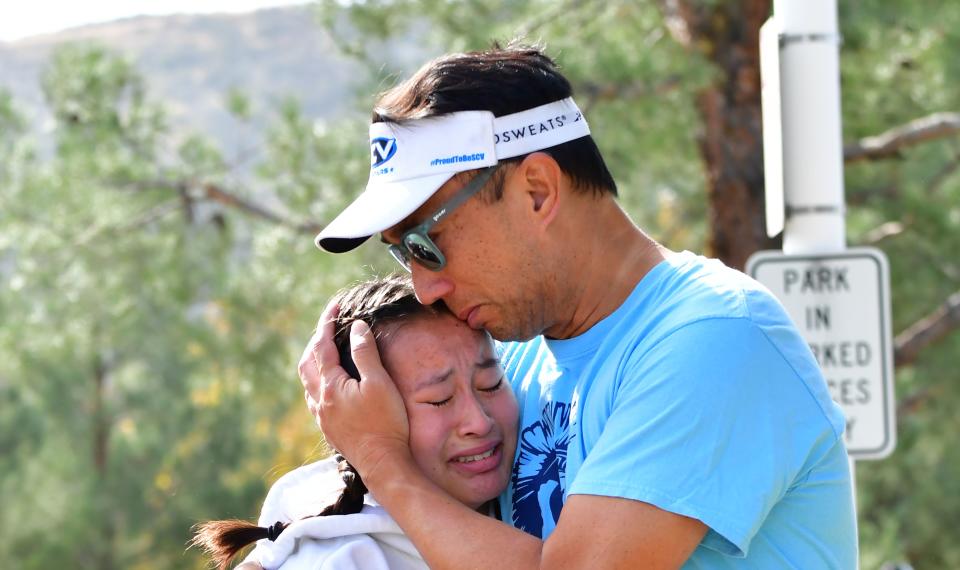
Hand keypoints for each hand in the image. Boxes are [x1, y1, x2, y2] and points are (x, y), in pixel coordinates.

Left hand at [297, 300, 410, 478]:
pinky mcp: (328, 428)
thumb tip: (356, 327)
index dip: (327, 323)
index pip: (322, 346)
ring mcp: (322, 416)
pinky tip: (328, 383)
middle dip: (316, 340)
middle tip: (330, 325)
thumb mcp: (379, 383)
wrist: (383, 463)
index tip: (335, 306)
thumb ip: (365, 353)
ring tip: (326, 349)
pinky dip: (316, 380)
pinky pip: (313, 397)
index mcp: (331, 386)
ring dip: (313, 361)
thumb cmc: (386, 423)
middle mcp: (320, 400)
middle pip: (307, 362)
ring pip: (307, 381)